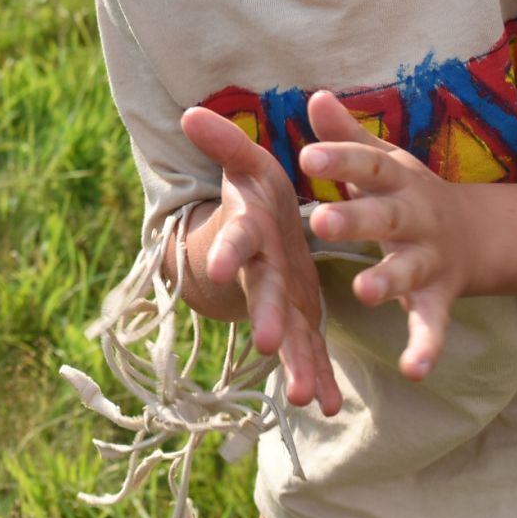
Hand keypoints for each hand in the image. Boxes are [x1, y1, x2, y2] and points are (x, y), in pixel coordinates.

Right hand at [180, 107, 343, 414]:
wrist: (253, 236)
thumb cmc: (253, 197)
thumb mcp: (245, 166)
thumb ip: (225, 144)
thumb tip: (189, 112)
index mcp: (251, 233)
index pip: (236, 241)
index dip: (226, 254)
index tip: (220, 270)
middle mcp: (261, 272)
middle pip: (262, 295)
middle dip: (267, 319)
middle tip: (270, 345)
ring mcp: (279, 299)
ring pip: (288, 333)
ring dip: (296, 364)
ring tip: (303, 398)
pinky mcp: (300, 317)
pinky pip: (311, 349)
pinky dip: (318, 376)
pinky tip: (327, 405)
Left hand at [298, 90, 479, 380]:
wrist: (476, 234)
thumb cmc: (407, 194)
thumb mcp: (382, 162)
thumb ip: (348, 137)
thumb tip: (315, 96)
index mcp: (395, 181)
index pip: (365, 165)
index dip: (338, 160)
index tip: (306, 156)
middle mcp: (415, 218)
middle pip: (384, 217)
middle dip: (354, 219)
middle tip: (319, 220)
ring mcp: (429, 260)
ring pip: (406, 271)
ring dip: (386, 282)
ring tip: (362, 292)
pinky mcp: (438, 298)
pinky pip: (432, 325)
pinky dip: (425, 347)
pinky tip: (412, 370)